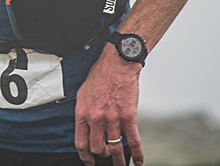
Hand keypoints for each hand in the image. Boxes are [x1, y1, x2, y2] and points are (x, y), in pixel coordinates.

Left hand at [74, 48, 143, 165]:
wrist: (118, 64)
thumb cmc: (101, 75)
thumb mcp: (83, 93)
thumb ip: (83, 111)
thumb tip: (83, 126)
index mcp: (83, 112)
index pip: (81, 142)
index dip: (84, 155)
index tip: (88, 160)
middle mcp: (97, 118)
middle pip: (97, 148)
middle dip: (101, 155)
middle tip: (104, 157)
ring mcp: (113, 119)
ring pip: (114, 148)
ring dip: (118, 160)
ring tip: (120, 165)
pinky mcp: (129, 117)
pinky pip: (133, 141)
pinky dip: (137, 154)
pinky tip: (138, 161)